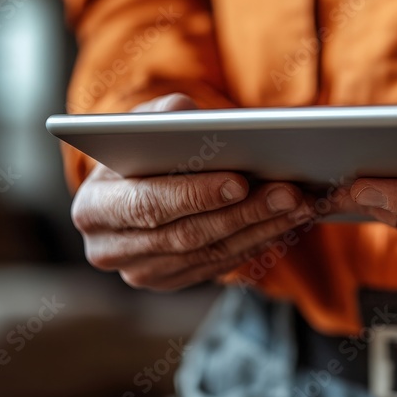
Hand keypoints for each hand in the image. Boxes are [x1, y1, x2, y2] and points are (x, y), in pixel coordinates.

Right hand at [71, 94, 313, 290]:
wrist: (132, 184)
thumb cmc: (140, 145)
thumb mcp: (142, 121)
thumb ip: (162, 115)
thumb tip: (189, 117)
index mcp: (95, 207)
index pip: (148, 205)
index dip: (195, 194)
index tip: (239, 180)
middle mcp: (110, 249)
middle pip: (188, 235)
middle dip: (243, 213)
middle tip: (289, 192)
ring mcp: (142, 272)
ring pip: (212, 253)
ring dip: (262, 229)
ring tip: (301, 204)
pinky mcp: (172, 281)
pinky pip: (222, 264)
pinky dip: (258, 241)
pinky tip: (288, 220)